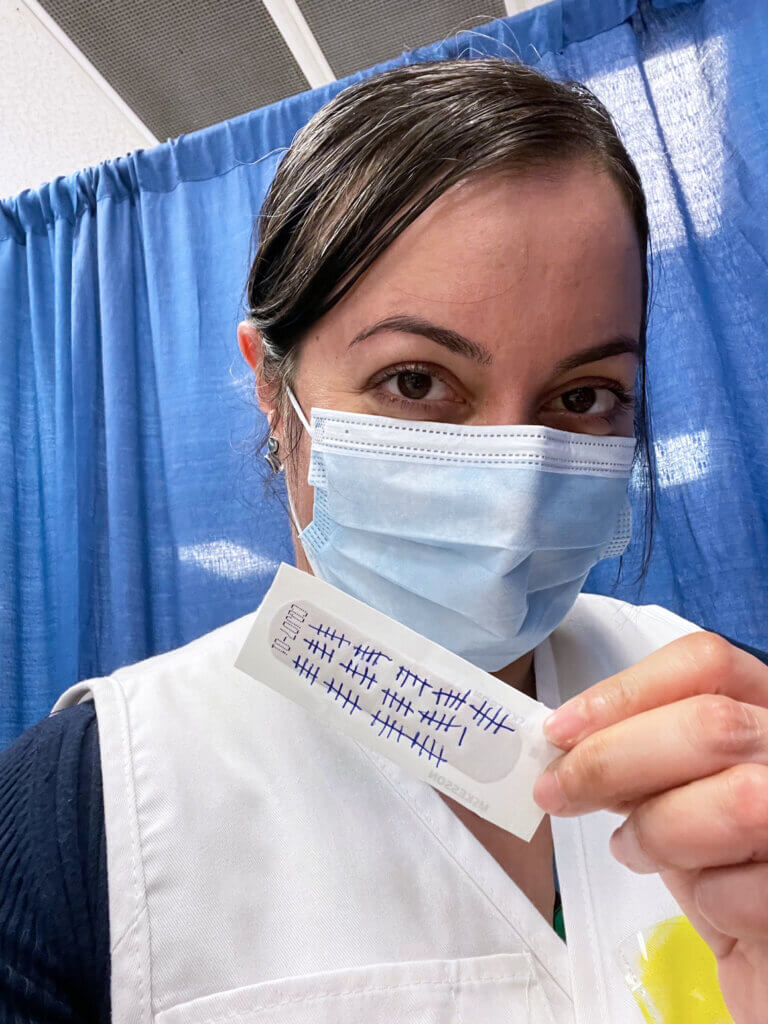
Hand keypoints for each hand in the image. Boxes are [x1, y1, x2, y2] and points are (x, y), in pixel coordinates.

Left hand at [533, 631, 767, 1023]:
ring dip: (661, 831)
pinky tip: (710, 906)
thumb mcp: (680, 797)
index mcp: (765, 711)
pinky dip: (709, 902)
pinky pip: (748, 889)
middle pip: (712, 724)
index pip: (706, 664)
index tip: (560, 730)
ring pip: (737, 800)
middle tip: (556, 792)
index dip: (626, 690)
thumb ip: (643, 760)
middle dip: (613, 758)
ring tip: (636, 851)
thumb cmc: (724, 868)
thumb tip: (566, 745)